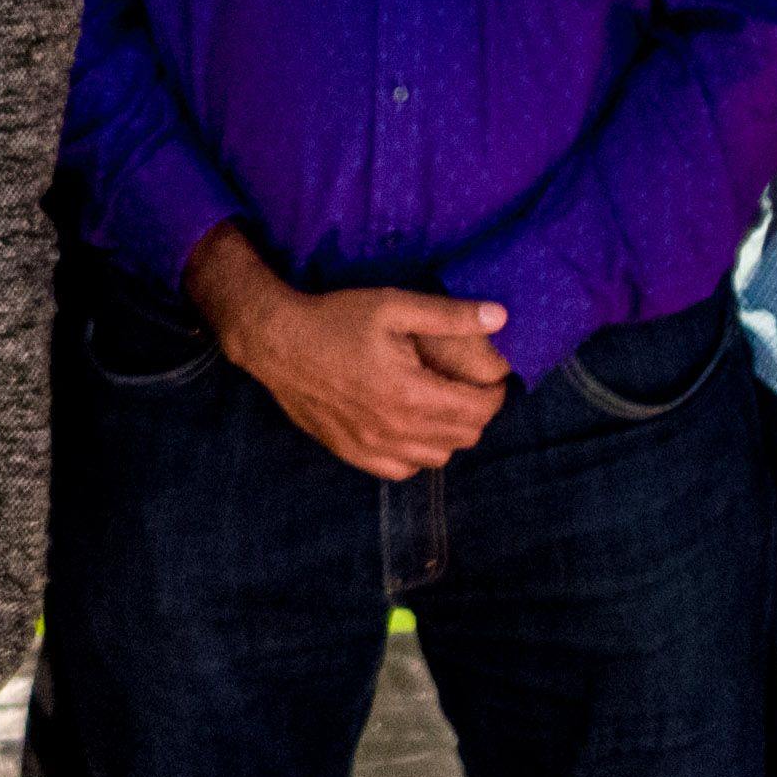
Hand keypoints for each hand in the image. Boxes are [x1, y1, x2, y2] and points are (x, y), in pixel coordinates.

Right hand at [206, 256, 511, 479]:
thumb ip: (449, 315)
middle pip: (465, 436)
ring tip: (439, 404)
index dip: (495, 393)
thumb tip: (500, 317)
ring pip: (438, 457)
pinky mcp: (353, 454)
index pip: (480, 410)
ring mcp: (373, 447)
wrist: (276, 342)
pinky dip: (416, 452)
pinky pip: (403, 469)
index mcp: (412, 394)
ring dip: (449, 434)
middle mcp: (396, 430)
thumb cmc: (335, 320)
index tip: (491, 377)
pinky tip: (407, 425)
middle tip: (465, 386)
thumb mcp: (393, 306)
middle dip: (476, 411)